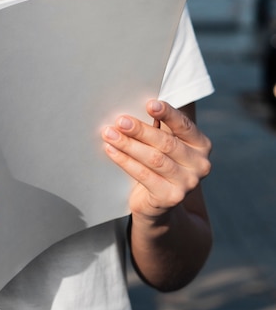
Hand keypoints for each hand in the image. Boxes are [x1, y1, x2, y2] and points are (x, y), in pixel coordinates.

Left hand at [102, 100, 210, 223]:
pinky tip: (111, 150)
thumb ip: (160, 128)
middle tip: (120, 120)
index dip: (167, 114)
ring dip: (128, 144)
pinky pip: (143, 175)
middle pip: (166, 142)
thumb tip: (135, 105)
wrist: (158, 206)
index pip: (184, 126)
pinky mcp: (171, 197)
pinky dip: (125, 161)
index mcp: (201, 145)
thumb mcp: (164, 146)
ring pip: (154, 159)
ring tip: (109, 134)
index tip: (150, 104)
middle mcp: (200, 164)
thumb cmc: (159, 167)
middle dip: (140, 130)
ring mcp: (188, 183)